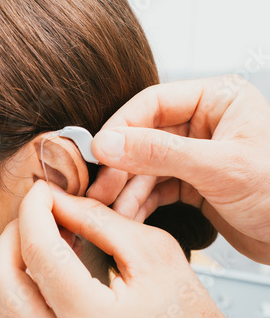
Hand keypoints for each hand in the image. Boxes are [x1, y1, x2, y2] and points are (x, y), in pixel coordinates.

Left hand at [0, 180, 269, 317]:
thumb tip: (55, 200)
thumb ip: (97, 220)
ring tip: (42, 240)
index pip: (39, 251)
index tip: (41, 190)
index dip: (33, 209)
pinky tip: (45, 269)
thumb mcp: (153, 253)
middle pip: (0, 281)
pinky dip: (20, 287)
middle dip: (11, 235)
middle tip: (36, 215)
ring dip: (11, 261)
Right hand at [86, 76, 269, 263]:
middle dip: (120, 167)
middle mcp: (202, 123)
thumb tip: (107, 142)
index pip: (152, 104)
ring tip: (111, 211)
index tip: (97, 153)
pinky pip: (155, 188)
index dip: (121, 128)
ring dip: (126, 190)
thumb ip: (159, 153)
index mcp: (217, 100)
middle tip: (99, 190)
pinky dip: (139, 203)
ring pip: (145, 167)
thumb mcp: (219, 168)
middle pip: (143, 137)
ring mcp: (194, 154)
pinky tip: (128, 216)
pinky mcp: (191, 183)